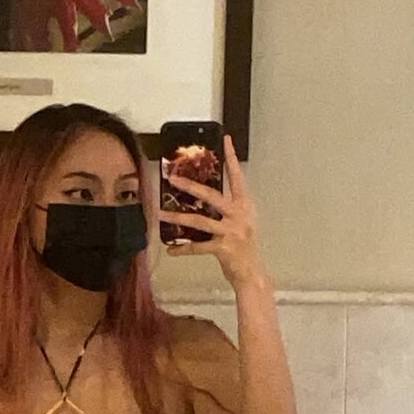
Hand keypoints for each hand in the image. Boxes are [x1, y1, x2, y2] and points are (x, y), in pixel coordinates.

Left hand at [158, 134, 264, 288]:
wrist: (251, 273)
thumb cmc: (243, 247)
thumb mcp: (240, 222)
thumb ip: (226, 209)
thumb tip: (202, 197)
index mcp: (244, 206)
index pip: (237, 177)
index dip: (232, 158)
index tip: (225, 140)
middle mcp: (239, 215)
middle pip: (212, 196)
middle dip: (191, 186)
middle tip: (173, 179)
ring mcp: (232, 232)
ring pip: (200, 221)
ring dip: (179, 217)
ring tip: (162, 214)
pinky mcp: (223, 248)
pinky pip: (198, 247)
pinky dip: (183, 249)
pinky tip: (171, 250)